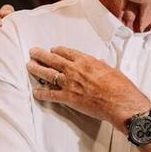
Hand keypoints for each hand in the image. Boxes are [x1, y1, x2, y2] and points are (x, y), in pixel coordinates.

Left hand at [28, 46, 147, 127]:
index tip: (52, 50)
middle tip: (33, 52)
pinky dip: (42, 93)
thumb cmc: (120, 86)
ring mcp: (70, 83)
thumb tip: (97, 63)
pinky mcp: (68, 98)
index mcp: (86, 61)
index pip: (67, 52)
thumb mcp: (111, 69)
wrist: (120, 102)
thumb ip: (100, 66)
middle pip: (53, 60)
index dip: (57, 50)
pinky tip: (36, 92)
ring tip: (29, 66)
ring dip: (37, 69)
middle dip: (41, 55)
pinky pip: (51, 95)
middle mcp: (75, 69)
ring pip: (48, 74)